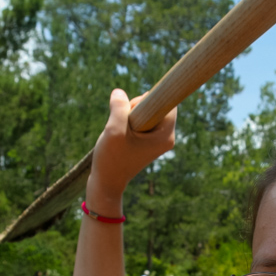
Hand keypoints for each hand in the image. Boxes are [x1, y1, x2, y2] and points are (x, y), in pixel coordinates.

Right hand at [86, 89, 176, 207]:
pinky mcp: (148, 141)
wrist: (106, 183)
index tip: (137, 103)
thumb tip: (118, 92)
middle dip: (136, 106)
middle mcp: (166, 137)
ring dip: (129, 114)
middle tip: (123, 122)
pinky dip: (127, 122)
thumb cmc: (112, 159)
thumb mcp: (114, 130)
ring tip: (119, 131)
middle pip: (156, 105)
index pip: (168, 102)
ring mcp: (157, 140)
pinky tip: (119, 135)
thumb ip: (118, 108)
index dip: (150, 97)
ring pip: (145, 112)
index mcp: (166, 135)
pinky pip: (140, 120)